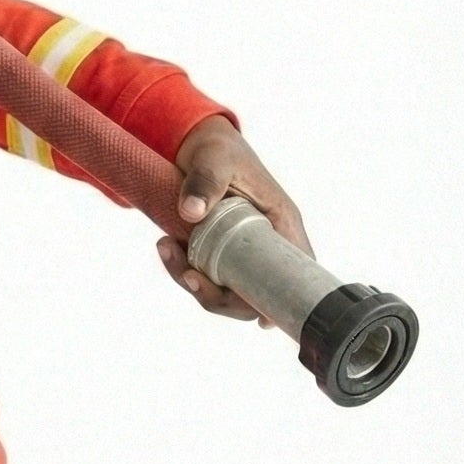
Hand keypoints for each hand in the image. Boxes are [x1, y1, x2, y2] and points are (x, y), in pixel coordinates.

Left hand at [157, 116, 312, 322]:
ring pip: (226, 291)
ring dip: (193, 282)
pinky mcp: (219, 254)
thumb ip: (205, 181)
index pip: (297, 270)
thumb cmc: (217, 148)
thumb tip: (191, 213)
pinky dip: (184, 271)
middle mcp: (266, 242)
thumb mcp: (214, 158)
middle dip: (219, 297)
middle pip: (255, 294)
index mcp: (281, 222)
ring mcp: (242, 251)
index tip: (262, 320)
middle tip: (187, 276)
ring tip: (166, 248)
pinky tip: (166, 249)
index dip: (285, 300)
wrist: (195, 144)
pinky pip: (206, 277)